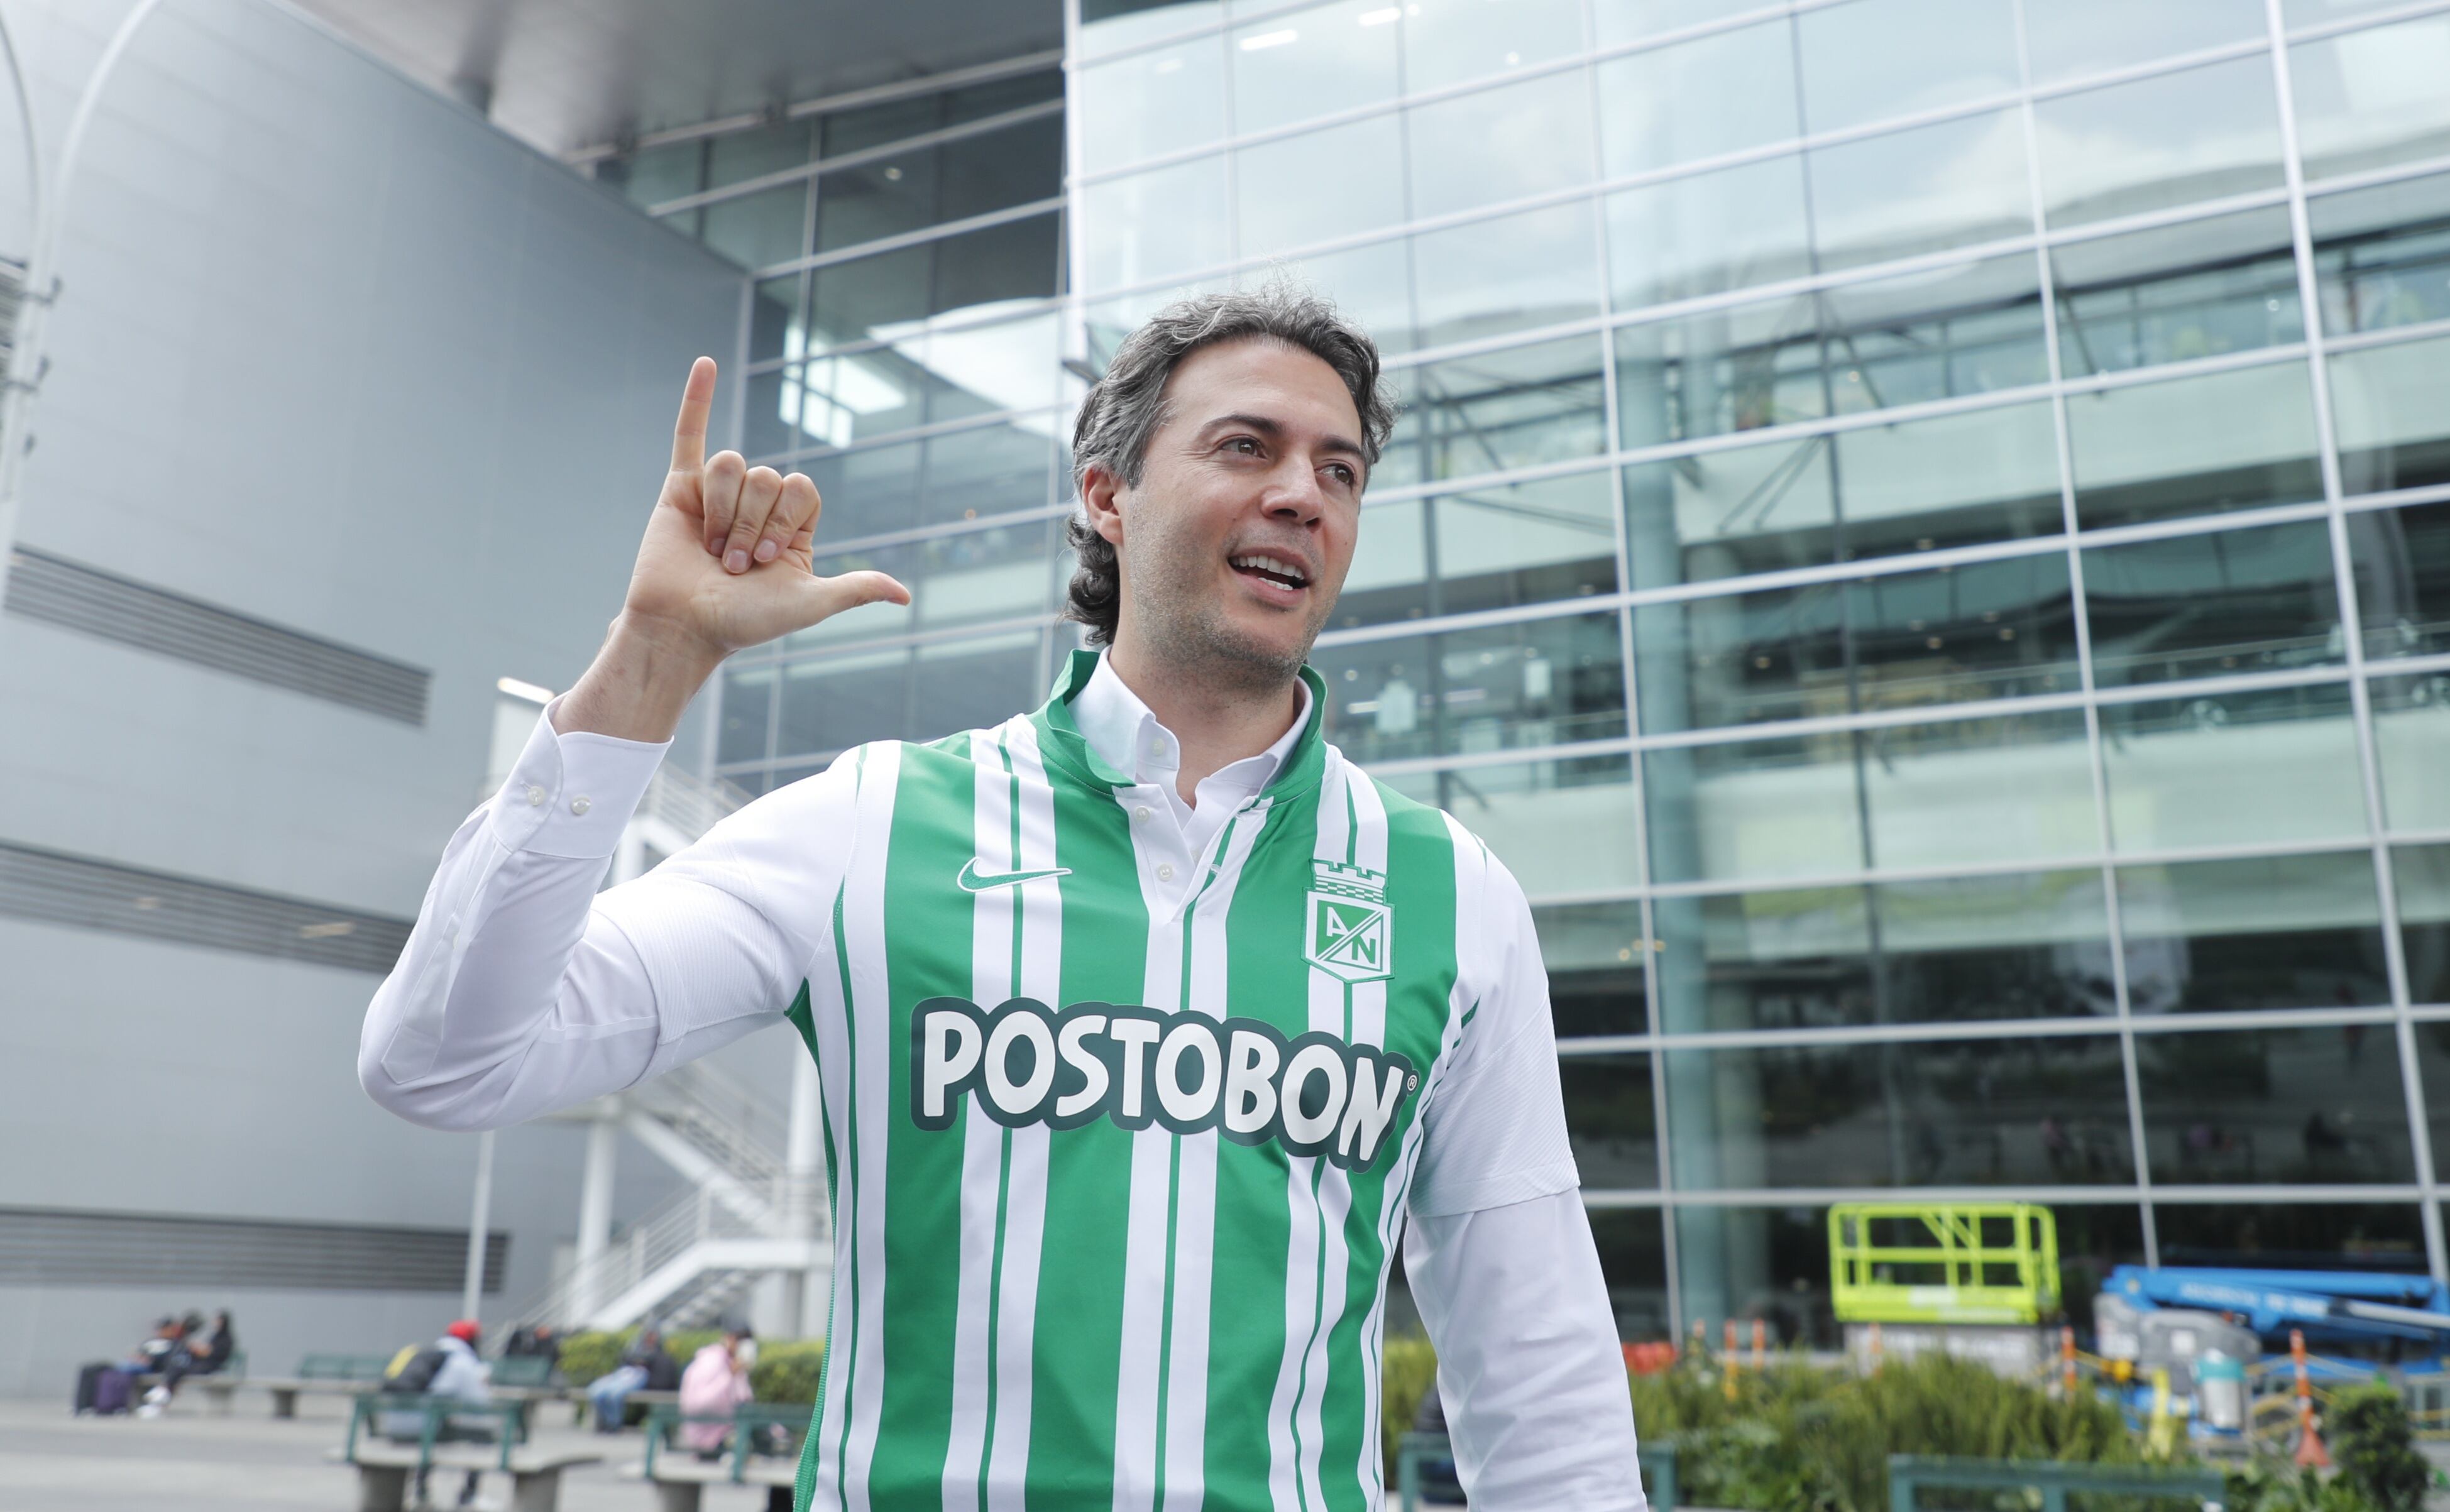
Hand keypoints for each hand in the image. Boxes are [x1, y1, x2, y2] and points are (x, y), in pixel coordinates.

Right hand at [623, 357, 907, 656]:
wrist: (683, 626)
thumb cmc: (744, 621)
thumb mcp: (809, 603)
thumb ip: (854, 589)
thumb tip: (904, 595)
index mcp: (792, 529)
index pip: (803, 488)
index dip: (787, 520)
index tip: (771, 560)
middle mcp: (758, 507)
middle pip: (768, 477)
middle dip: (753, 524)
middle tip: (736, 565)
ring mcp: (719, 495)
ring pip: (733, 465)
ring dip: (724, 511)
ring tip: (712, 549)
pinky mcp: (681, 489)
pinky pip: (691, 433)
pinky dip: (698, 397)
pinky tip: (706, 362)